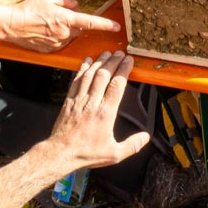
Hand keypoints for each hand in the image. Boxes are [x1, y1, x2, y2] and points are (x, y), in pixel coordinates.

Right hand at [5, 0, 119, 51]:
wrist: (12, 24)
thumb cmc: (29, 9)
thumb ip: (67, 0)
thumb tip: (75, 5)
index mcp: (66, 19)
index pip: (91, 22)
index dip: (105, 24)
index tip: (116, 27)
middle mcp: (64, 33)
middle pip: (80, 29)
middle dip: (76, 22)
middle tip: (61, 15)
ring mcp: (57, 43)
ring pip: (69, 36)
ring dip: (65, 30)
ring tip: (48, 23)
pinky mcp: (50, 50)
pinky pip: (59, 43)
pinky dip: (56, 37)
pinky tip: (44, 31)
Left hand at [42, 51, 151, 170]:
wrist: (61, 153)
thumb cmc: (86, 153)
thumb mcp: (114, 154)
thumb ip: (132, 145)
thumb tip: (146, 137)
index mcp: (105, 113)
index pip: (117, 85)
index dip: (124, 70)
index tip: (129, 61)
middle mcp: (92, 103)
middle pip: (104, 75)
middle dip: (113, 61)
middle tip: (120, 53)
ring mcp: (79, 100)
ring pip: (90, 75)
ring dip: (99, 62)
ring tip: (106, 53)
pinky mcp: (69, 101)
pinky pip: (76, 80)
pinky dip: (82, 69)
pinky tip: (86, 62)